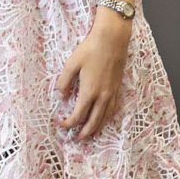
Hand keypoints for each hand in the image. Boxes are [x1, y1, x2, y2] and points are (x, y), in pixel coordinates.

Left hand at [55, 9, 131, 138]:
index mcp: (89, 92)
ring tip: (90, 134)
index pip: (78, 115)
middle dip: (84, 132)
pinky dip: (108, 118)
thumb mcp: (71, 64)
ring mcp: (112, 93)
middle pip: (93, 121)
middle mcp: (102, 96)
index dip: (69, 123)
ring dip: (97, 128)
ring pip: (105, 118)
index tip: (62, 125)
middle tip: (77, 139)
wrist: (112, 40)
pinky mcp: (118, 88)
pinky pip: (114, 109)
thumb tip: (61, 96)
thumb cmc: (90, 49)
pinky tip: (105, 118)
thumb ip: (64, 82)